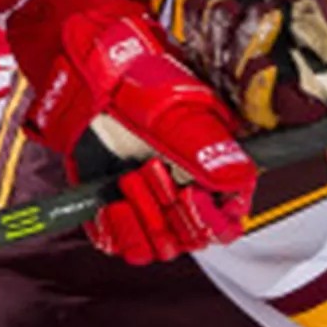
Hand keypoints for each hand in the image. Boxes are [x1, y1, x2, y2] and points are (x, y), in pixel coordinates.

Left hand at [8, 0, 258, 263]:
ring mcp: (151, 203)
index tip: (188, 199)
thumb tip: (239, 175)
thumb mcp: (171, 111)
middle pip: (189, 238)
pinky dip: (115, 230)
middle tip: (146, 171)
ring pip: (157, 247)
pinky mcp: (119, 209)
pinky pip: (123, 244)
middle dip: (166, 210)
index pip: (227, 221)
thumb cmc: (135, 83)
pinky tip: (109, 204)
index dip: (211, 220)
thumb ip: (204, 146)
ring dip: (140, 222)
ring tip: (125, 183)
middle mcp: (185, 192)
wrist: (88, 79)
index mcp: (211, 170)